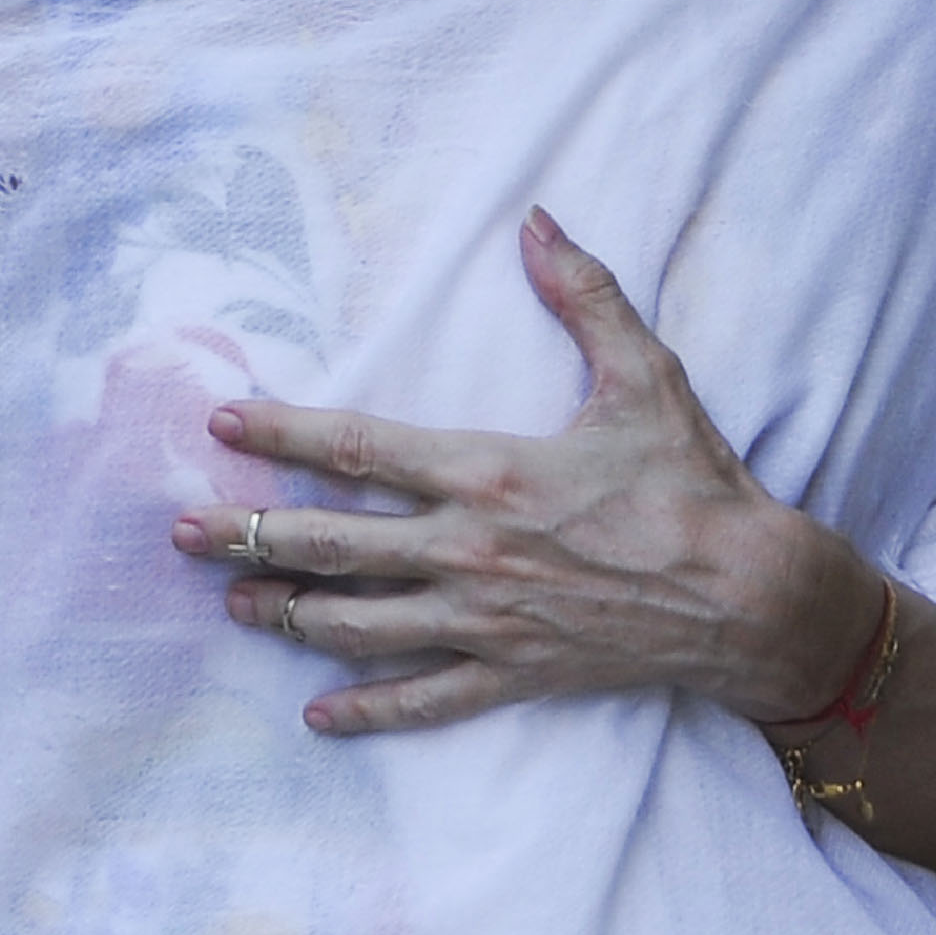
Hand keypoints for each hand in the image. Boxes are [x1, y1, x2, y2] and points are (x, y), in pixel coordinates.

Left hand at [171, 206, 879, 736]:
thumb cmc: (693, 481)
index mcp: (488, 471)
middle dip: (250, 537)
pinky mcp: (515, 674)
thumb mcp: (644, 372)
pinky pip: (425, 700)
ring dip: (288, 614)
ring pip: (361, 625)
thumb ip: (583, 293)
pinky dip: (368, 710)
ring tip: (232, 603)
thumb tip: (537, 219)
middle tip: (183, 532)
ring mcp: (487, 621)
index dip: (283, 435)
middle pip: (334, 546)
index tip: (223, 424)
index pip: (359, 449)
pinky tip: (317, 714)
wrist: (752, 596)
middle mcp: (470, 550)